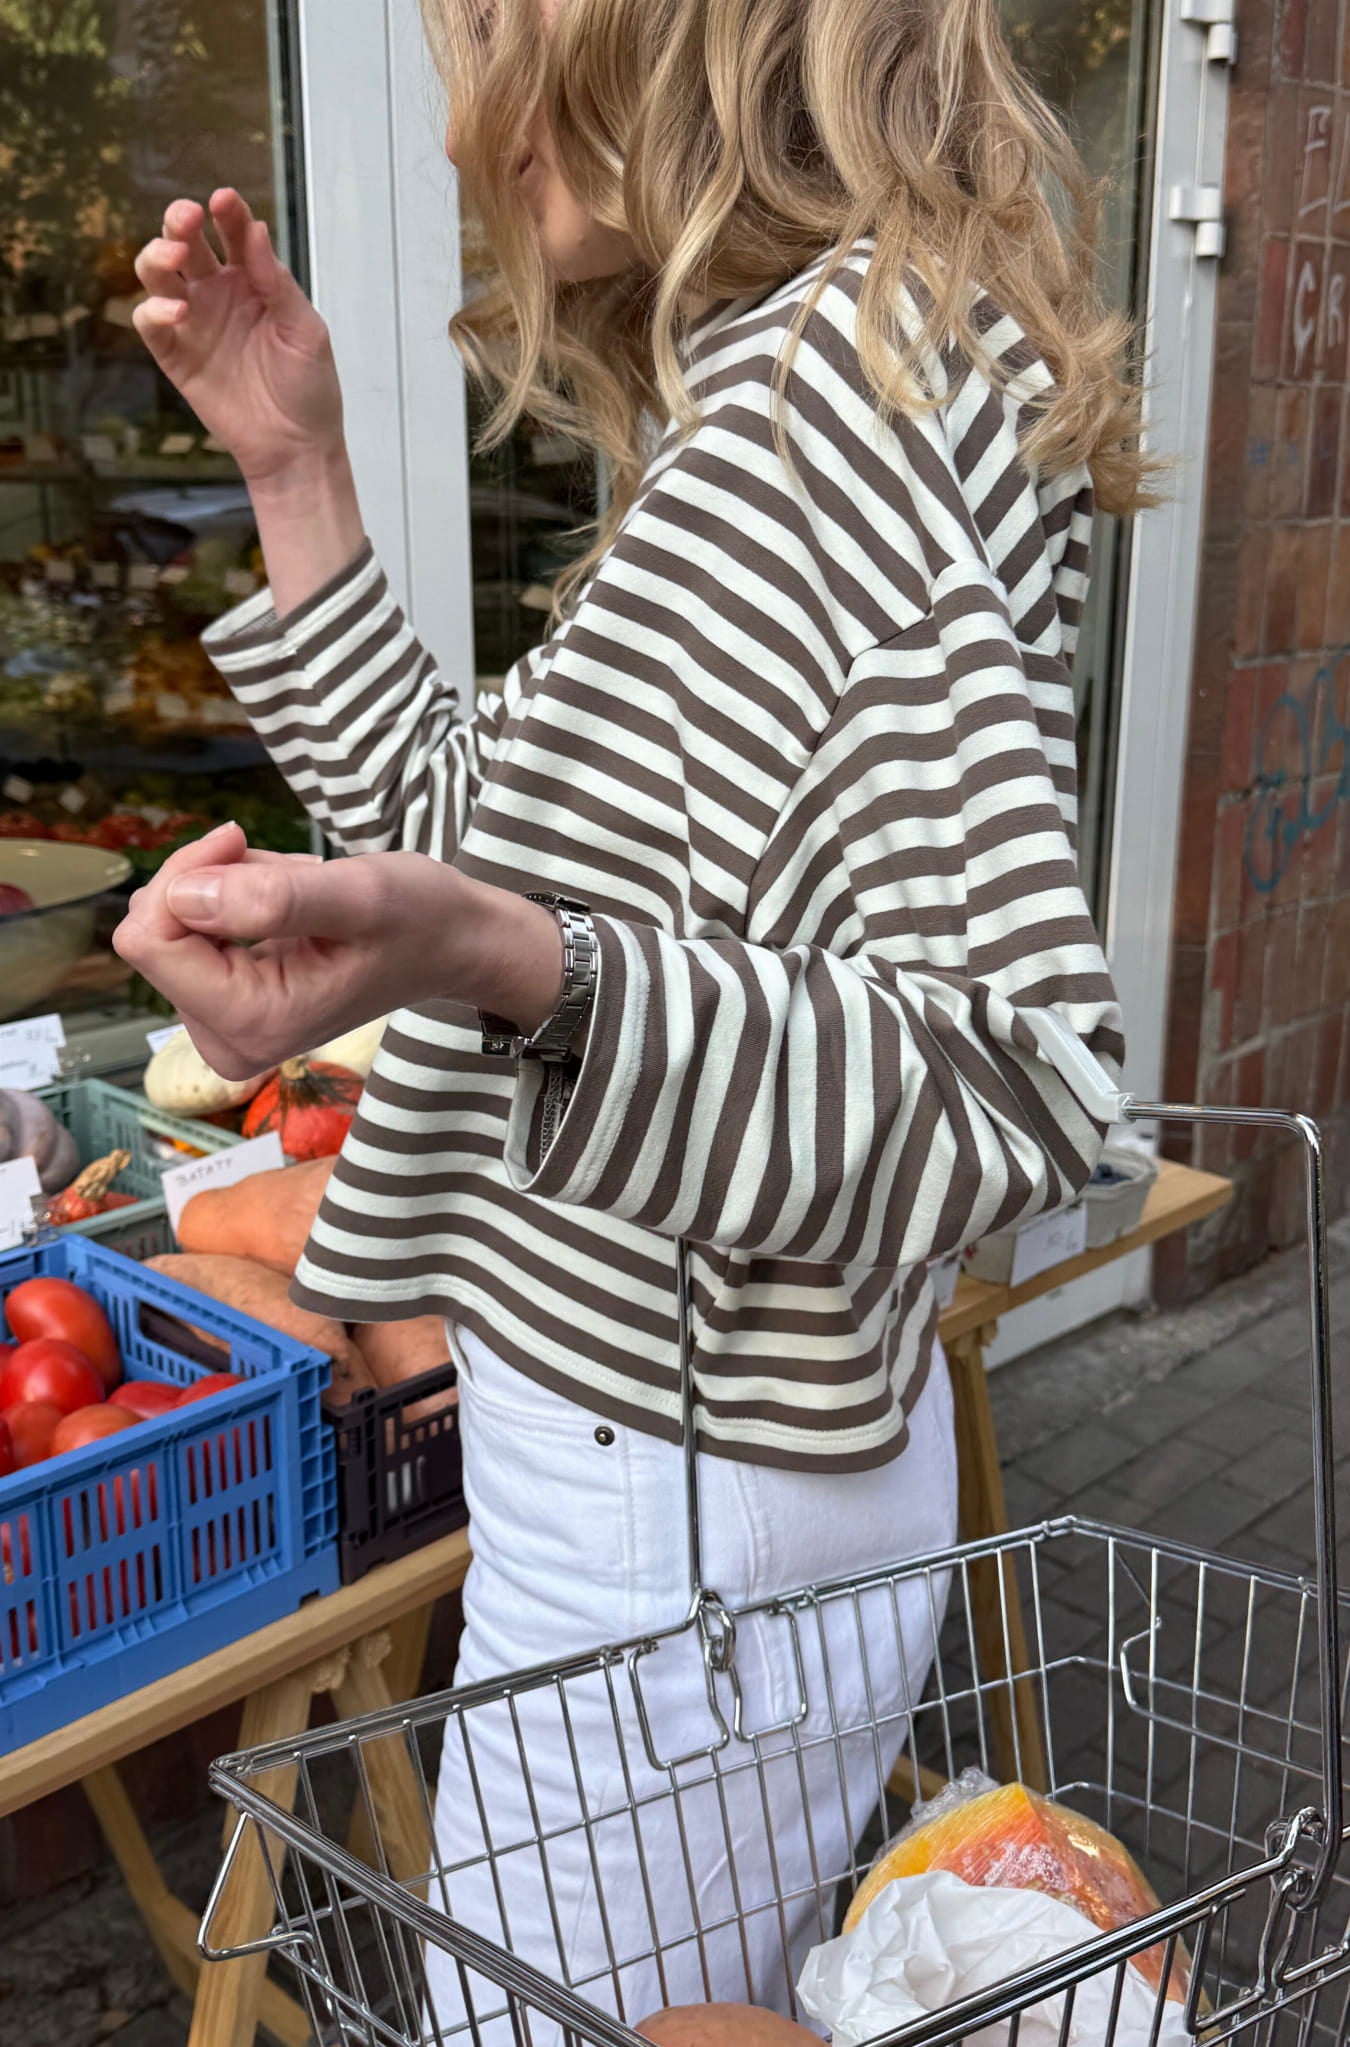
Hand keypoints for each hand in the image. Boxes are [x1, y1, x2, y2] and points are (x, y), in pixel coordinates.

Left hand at [113, 824, 563, 1081]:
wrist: (453, 944)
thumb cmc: (419, 919)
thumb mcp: (361, 895)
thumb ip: (276, 898)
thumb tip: (183, 896)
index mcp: (255, 1022)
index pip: (151, 941)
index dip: (185, 875)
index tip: (237, 840)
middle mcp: (230, 1041)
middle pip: (151, 936)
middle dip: (204, 882)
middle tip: (272, 865)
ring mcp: (226, 1030)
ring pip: (164, 930)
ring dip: (221, 888)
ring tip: (292, 888)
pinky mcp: (227, 1010)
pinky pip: (185, 935)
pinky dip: (226, 900)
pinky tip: (282, 901)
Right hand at [132, 189, 343, 485]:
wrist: (296, 446)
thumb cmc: (309, 387)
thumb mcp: (305, 331)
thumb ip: (277, 283)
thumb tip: (255, 229)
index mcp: (253, 280)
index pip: (233, 233)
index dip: (226, 212)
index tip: (223, 200)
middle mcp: (218, 293)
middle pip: (186, 243)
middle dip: (179, 222)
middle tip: (187, 218)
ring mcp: (194, 322)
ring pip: (158, 273)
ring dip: (157, 256)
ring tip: (175, 258)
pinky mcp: (175, 355)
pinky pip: (150, 322)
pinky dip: (154, 310)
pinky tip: (177, 311)